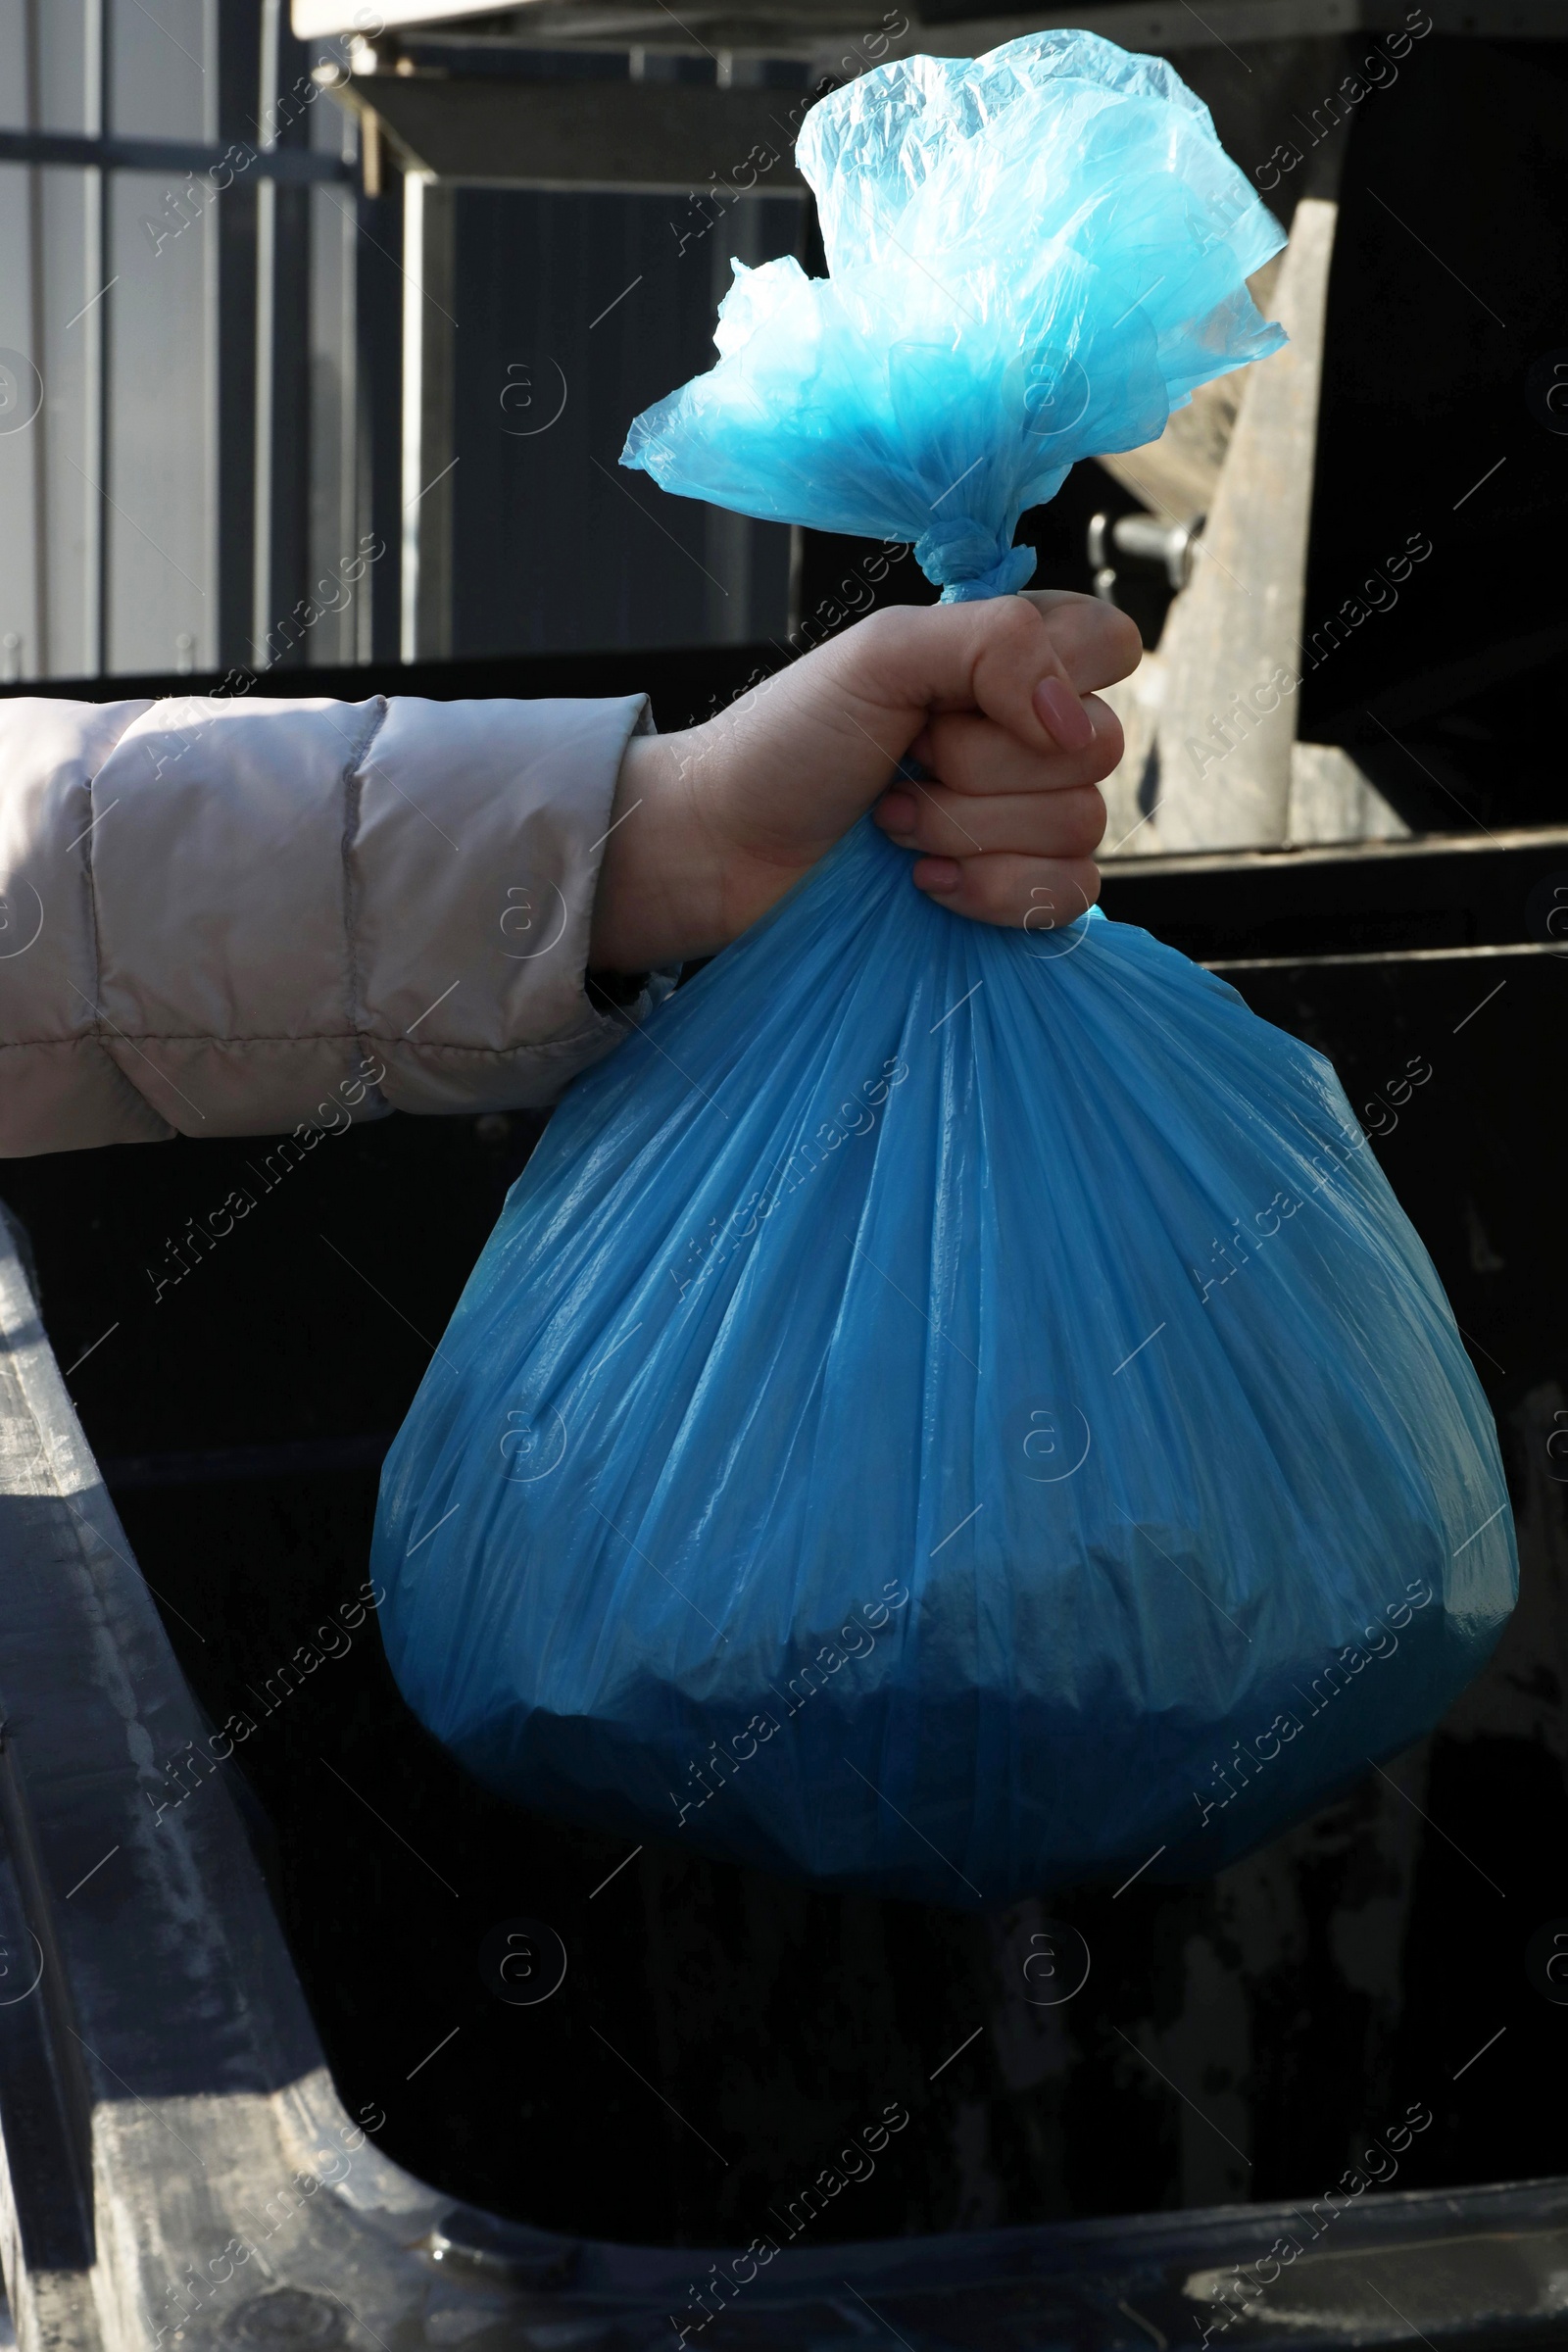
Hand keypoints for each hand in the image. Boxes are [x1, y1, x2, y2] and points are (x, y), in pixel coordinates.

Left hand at [588, 590, 1140, 970]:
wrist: (724, 849)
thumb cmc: (786, 744)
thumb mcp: (881, 655)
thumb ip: (997, 645)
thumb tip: (1071, 718)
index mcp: (1008, 660)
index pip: (1110, 645)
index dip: (1059, 678)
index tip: (965, 703)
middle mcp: (1028, 734)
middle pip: (1096, 749)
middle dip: (983, 767)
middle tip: (902, 766)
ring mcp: (1024, 820)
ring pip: (1082, 826)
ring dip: (970, 830)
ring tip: (892, 825)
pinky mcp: (1013, 893)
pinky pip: (1070, 895)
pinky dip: (993, 891)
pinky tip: (926, 881)